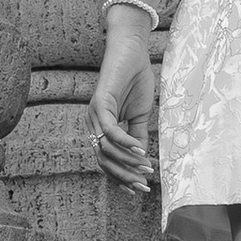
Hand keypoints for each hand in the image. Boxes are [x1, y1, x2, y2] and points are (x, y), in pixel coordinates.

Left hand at [92, 13, 159, 191]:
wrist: (132, 51)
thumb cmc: (135, 79)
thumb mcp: (139, 115)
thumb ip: (138, 136)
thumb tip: (142, 159)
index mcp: (101, 128)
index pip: (107, 161)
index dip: (122, 178)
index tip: (140, 189)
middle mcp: (93, 124)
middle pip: (104, 160)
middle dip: (124, 177)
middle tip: (144, 187)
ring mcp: (94, 114)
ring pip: (106, 149)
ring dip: (127, 162)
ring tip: (147, 167)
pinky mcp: (100, 103)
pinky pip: (111, 131)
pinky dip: (126, 143)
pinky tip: (141, 150)